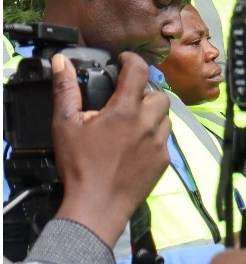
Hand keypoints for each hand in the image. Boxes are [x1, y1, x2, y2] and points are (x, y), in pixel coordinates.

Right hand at [52, 51, 171, 245]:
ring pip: (166, 118)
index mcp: (125, 111)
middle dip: (145, 92)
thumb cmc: (80, 166)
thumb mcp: (66, 124)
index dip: (132, 59)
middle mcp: (148, 124)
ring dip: (152, 114)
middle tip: (127, 98)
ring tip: (132, 121)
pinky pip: (166, 139)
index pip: (139, 71)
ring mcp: (160, 144)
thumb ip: (66, 90)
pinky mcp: (164, 161)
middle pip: (159, 95)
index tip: (124, 60)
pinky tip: (136, 143)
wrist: (98, 204)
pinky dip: (155, 135)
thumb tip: (62, 64)